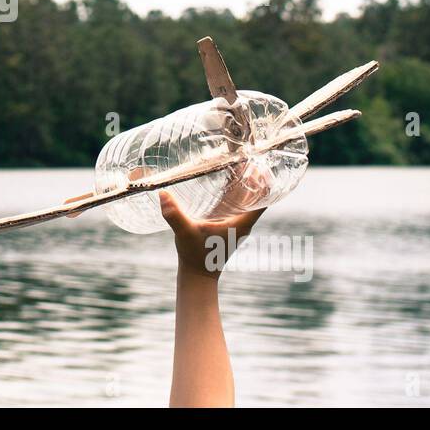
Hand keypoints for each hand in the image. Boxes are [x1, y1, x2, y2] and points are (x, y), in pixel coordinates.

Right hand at [161, 161, 269, 276]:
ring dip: (246, 181)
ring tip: (242, 158)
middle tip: (249, 154)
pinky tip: (228, 174)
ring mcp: (234, 221)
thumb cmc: (195, 256)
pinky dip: (235, 188)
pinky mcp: (225, 222)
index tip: (261, 165)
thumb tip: (163, 195)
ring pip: (246, 197)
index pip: (263, 201)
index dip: (265, 183)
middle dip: (255, 176)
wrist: (197, 275)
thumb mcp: (184, 233)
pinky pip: (234, 201)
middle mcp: (242, 221)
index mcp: (241, 223)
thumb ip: (175, 215)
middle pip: (257, 195)